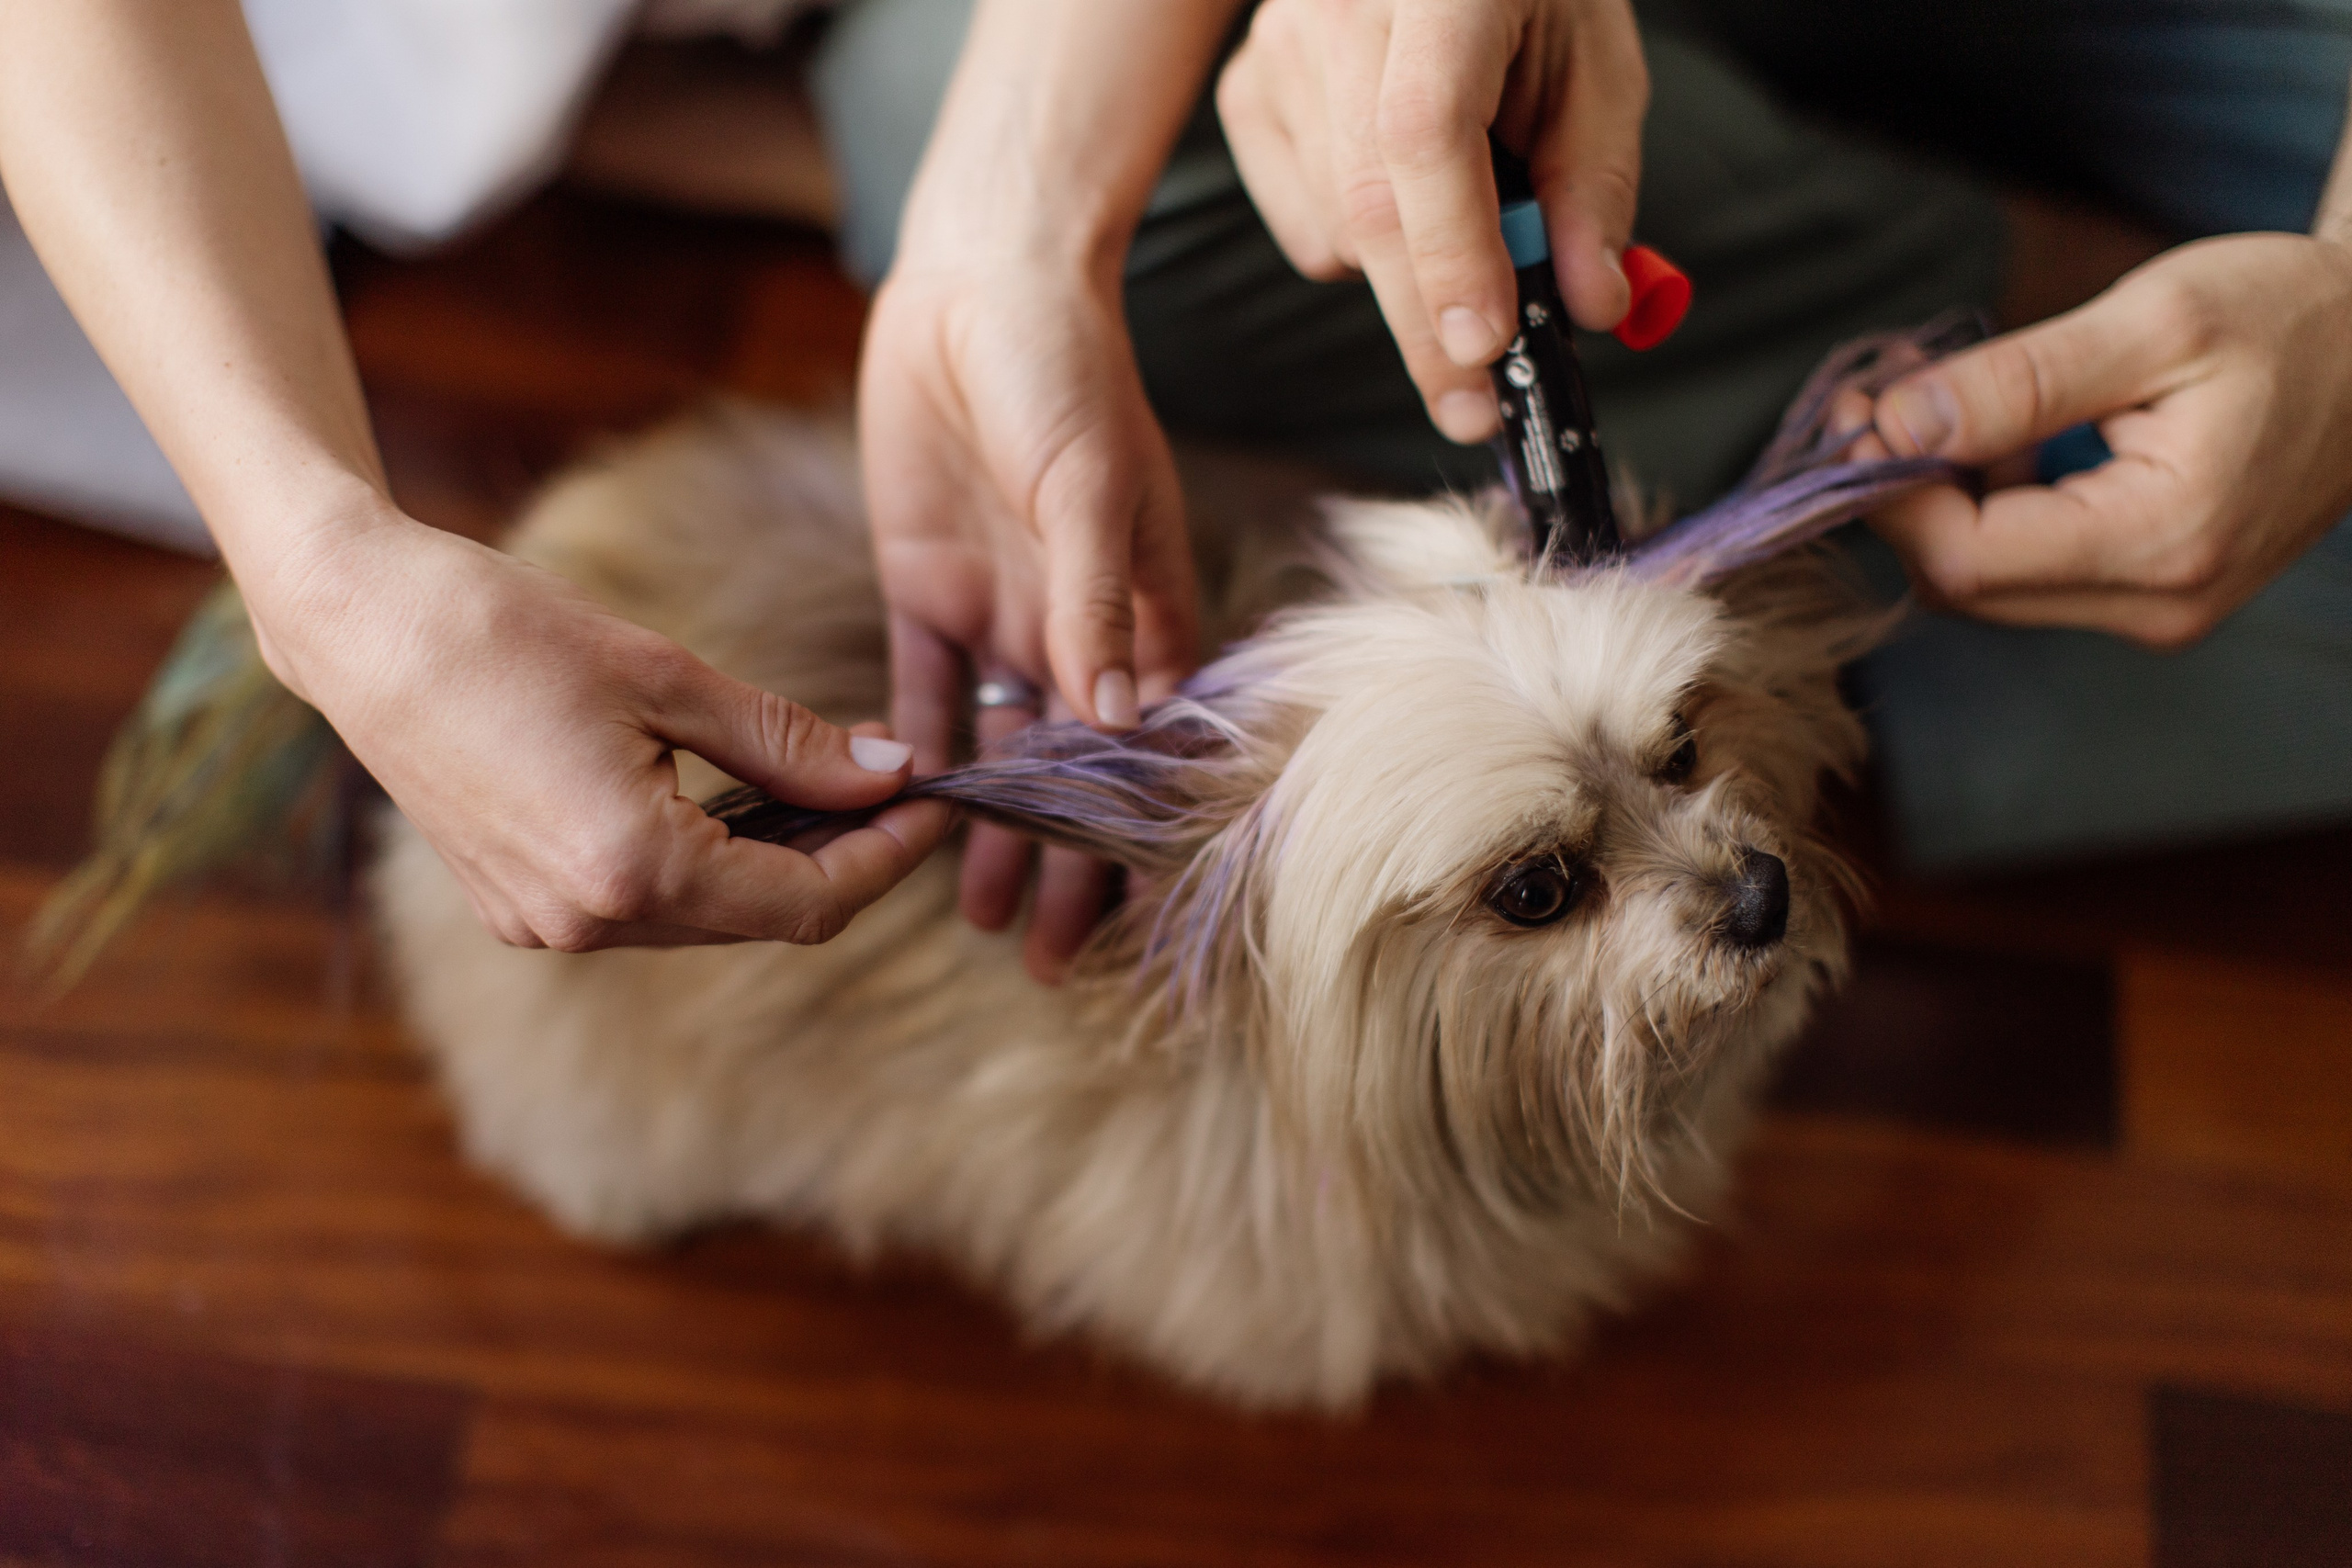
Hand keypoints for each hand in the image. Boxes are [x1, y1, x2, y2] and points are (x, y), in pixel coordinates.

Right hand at [248, 510, 946, 950]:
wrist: (359, 627)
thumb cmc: (505, 629)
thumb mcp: (668, 677)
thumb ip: (788, 743)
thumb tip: (889, 774)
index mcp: (632, 869)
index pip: (811, 902)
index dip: (889, 858)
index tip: (934, 803)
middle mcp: (588, 922)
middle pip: (767, 921)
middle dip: (845, 862)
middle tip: (900, 791)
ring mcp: (546, 926)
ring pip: (711, 920)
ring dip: (781, 866)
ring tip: (833, 790)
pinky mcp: (519, 910)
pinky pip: (649, 907)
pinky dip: (712, 865)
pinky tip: (743, 804)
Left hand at [859, 257, 1195, 980]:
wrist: (977, 285)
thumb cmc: (1065, 372)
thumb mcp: (1089, 485)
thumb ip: (1096, 604)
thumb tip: (1118, 723)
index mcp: (1144, 608)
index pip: (1152, 747)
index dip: (1146, 831)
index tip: (1136, 915)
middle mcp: (1076, 629)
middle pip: (1076, 773)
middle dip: (1067, 864)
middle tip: (1048, 956)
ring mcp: (1001, 615)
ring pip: (1001, 753)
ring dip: (994, 836)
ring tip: (987, 920)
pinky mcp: (926, 592)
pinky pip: (925, 696)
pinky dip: (922, 762)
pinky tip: (913, 826)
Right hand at [1216, 0, 1648, 441]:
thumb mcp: (1596, 67)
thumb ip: (1594, 186)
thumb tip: (1587, 303)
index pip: (1424, 134)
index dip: (1452, 253)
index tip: (1485, 346)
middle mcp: (1337, 8)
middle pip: (1369, 205)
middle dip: (1429, 327)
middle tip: (1480, 406)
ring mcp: (1279, 52)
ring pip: (1337, 233)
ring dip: (1409, 274)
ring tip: (1464, 216)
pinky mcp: (1247, 94)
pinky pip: (1302, 229)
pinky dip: (1359, 247)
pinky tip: (1398, 192)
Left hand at [1857, 233, 2351, 647]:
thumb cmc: (2291, 317)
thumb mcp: (2154, 321)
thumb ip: (2017, 381)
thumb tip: (1893, 425)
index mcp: (2164, 540)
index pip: (1965, 559)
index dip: (1887, 494)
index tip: (1853, 413)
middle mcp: (2158, 604)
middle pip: (1963, 582)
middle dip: (1903, 494)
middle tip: (1879, 395)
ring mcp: (2154, 610)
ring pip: (1986, 581)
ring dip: (1943, 497)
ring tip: (1938, 398)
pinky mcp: (2147, 594)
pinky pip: (2029, 568)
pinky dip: (1990, 504)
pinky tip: (1999, 432)